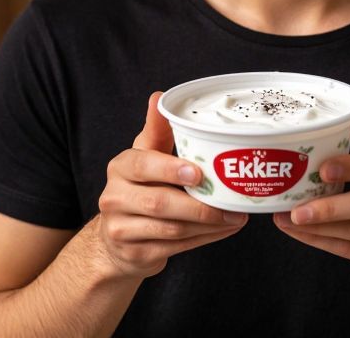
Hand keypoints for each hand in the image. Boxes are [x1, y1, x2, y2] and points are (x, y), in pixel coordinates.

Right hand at [94, 91, 248, 279]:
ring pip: (171, 229)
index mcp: (120, 168)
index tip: (198, 173)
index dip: (170, 169)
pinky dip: (203, 240)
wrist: (116, 240)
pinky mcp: (135, 254)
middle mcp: (114, 198)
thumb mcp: (144, 157)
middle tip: (230, 203)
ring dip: (208, 224)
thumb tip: (159, 96)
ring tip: (234, 217)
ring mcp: (122, 229)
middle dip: (199, 205)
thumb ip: (156, 131)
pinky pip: (175, 248)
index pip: (142, 165)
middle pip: (159, 203)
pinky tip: (222, 230)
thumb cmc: (139, 189)